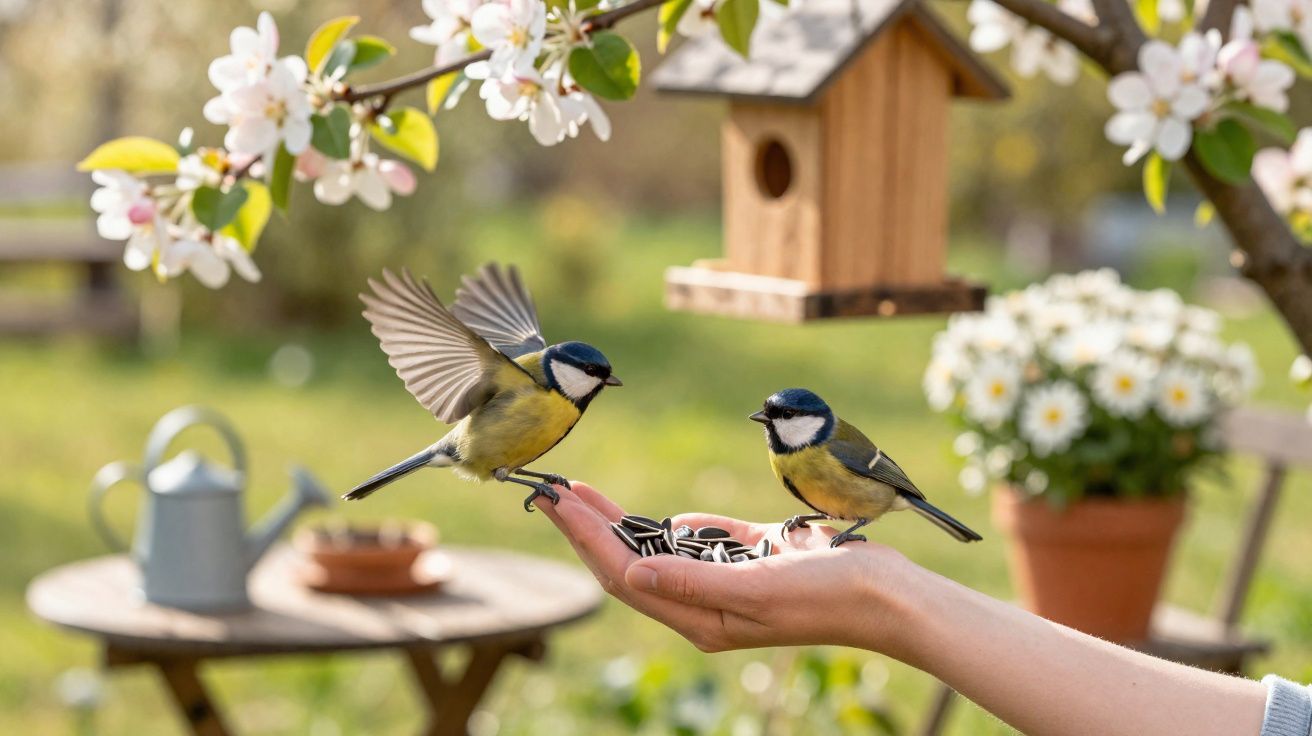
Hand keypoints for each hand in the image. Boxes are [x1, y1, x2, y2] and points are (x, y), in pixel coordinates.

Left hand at [535, 483, 911, 652]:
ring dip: (621, 523)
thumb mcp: (756, 588)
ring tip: (582, 495)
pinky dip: (678, 530)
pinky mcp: (754, 561)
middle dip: (588, 527)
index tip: (555, 501)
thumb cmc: (827, 594)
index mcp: (701, 617)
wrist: (888, 595)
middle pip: (629, 561)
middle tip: (551, 492)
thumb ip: (692, 580)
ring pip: (659, 551)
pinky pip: (705, 544)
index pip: (622, 573)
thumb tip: (630, 572)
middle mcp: (706, 603)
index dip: (585, 536)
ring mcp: (729, 583)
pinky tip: (656, 520)